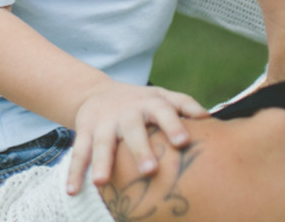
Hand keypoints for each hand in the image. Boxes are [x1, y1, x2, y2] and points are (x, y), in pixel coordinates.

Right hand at [66, 82, 206, 194]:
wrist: (97, 92)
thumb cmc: (141, 103)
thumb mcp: (162, 97)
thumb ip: (185, 105)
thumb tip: (211, 119)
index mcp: (149, 104)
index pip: (164, 112)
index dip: (173, 126)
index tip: (183, 142)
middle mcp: (126, 112)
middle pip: (132, 130)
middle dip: (139, 149)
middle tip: (150, 170)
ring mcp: (103, 123)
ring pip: (101, 143)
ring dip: (101, 162)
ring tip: (101, 182)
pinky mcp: (84, 131)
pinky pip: (79, 153)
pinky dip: (74, 172)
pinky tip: (73, 191)